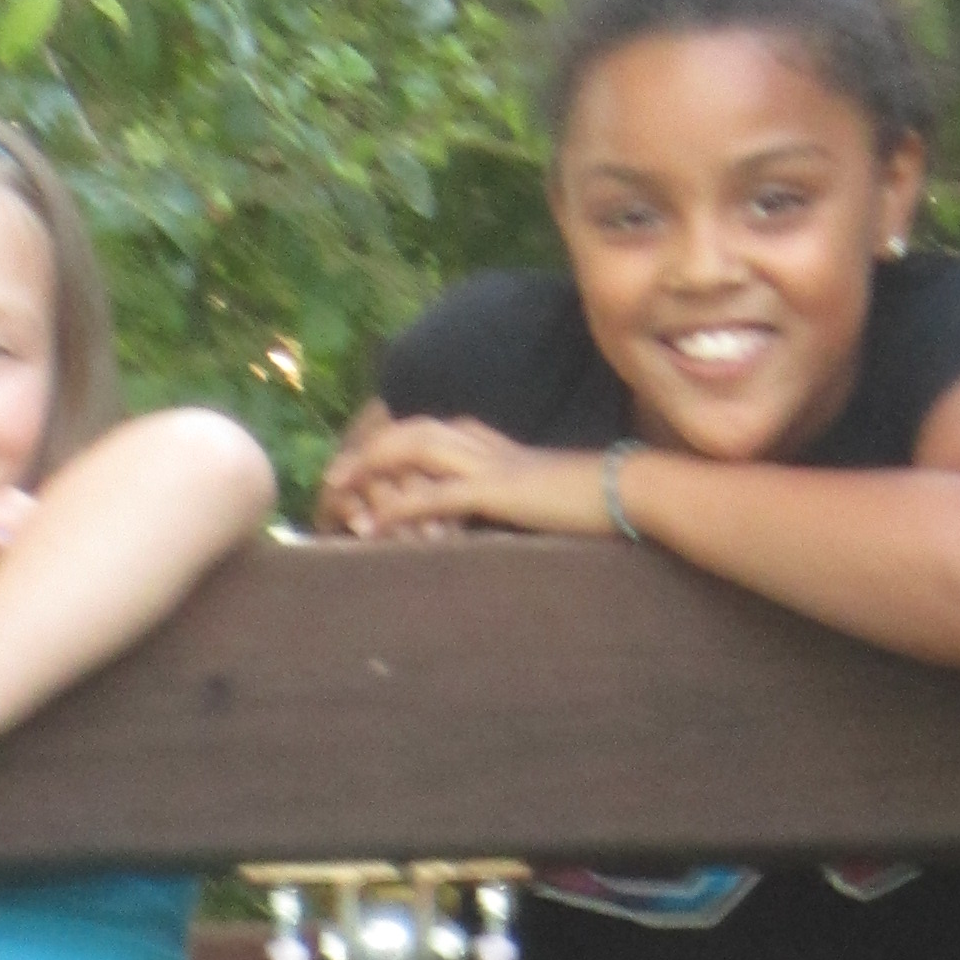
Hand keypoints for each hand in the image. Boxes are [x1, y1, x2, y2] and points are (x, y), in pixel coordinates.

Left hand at [318, 414, 605, 544]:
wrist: (627, 490)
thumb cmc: (590, 500)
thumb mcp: (535, 496)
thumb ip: (504, 499)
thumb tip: (480, 518)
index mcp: (490, 441)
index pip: (426, 432)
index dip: (388, 449)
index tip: (359, 474)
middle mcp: (482, 441)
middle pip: (408, 431)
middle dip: (366, 451)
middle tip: (332, 479)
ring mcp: (488, 461)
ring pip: (412, 450)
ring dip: (369, 469)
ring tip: (336, 493)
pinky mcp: (495, 489)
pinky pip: (434, 494)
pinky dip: (398, 508)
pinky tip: (372, 527)